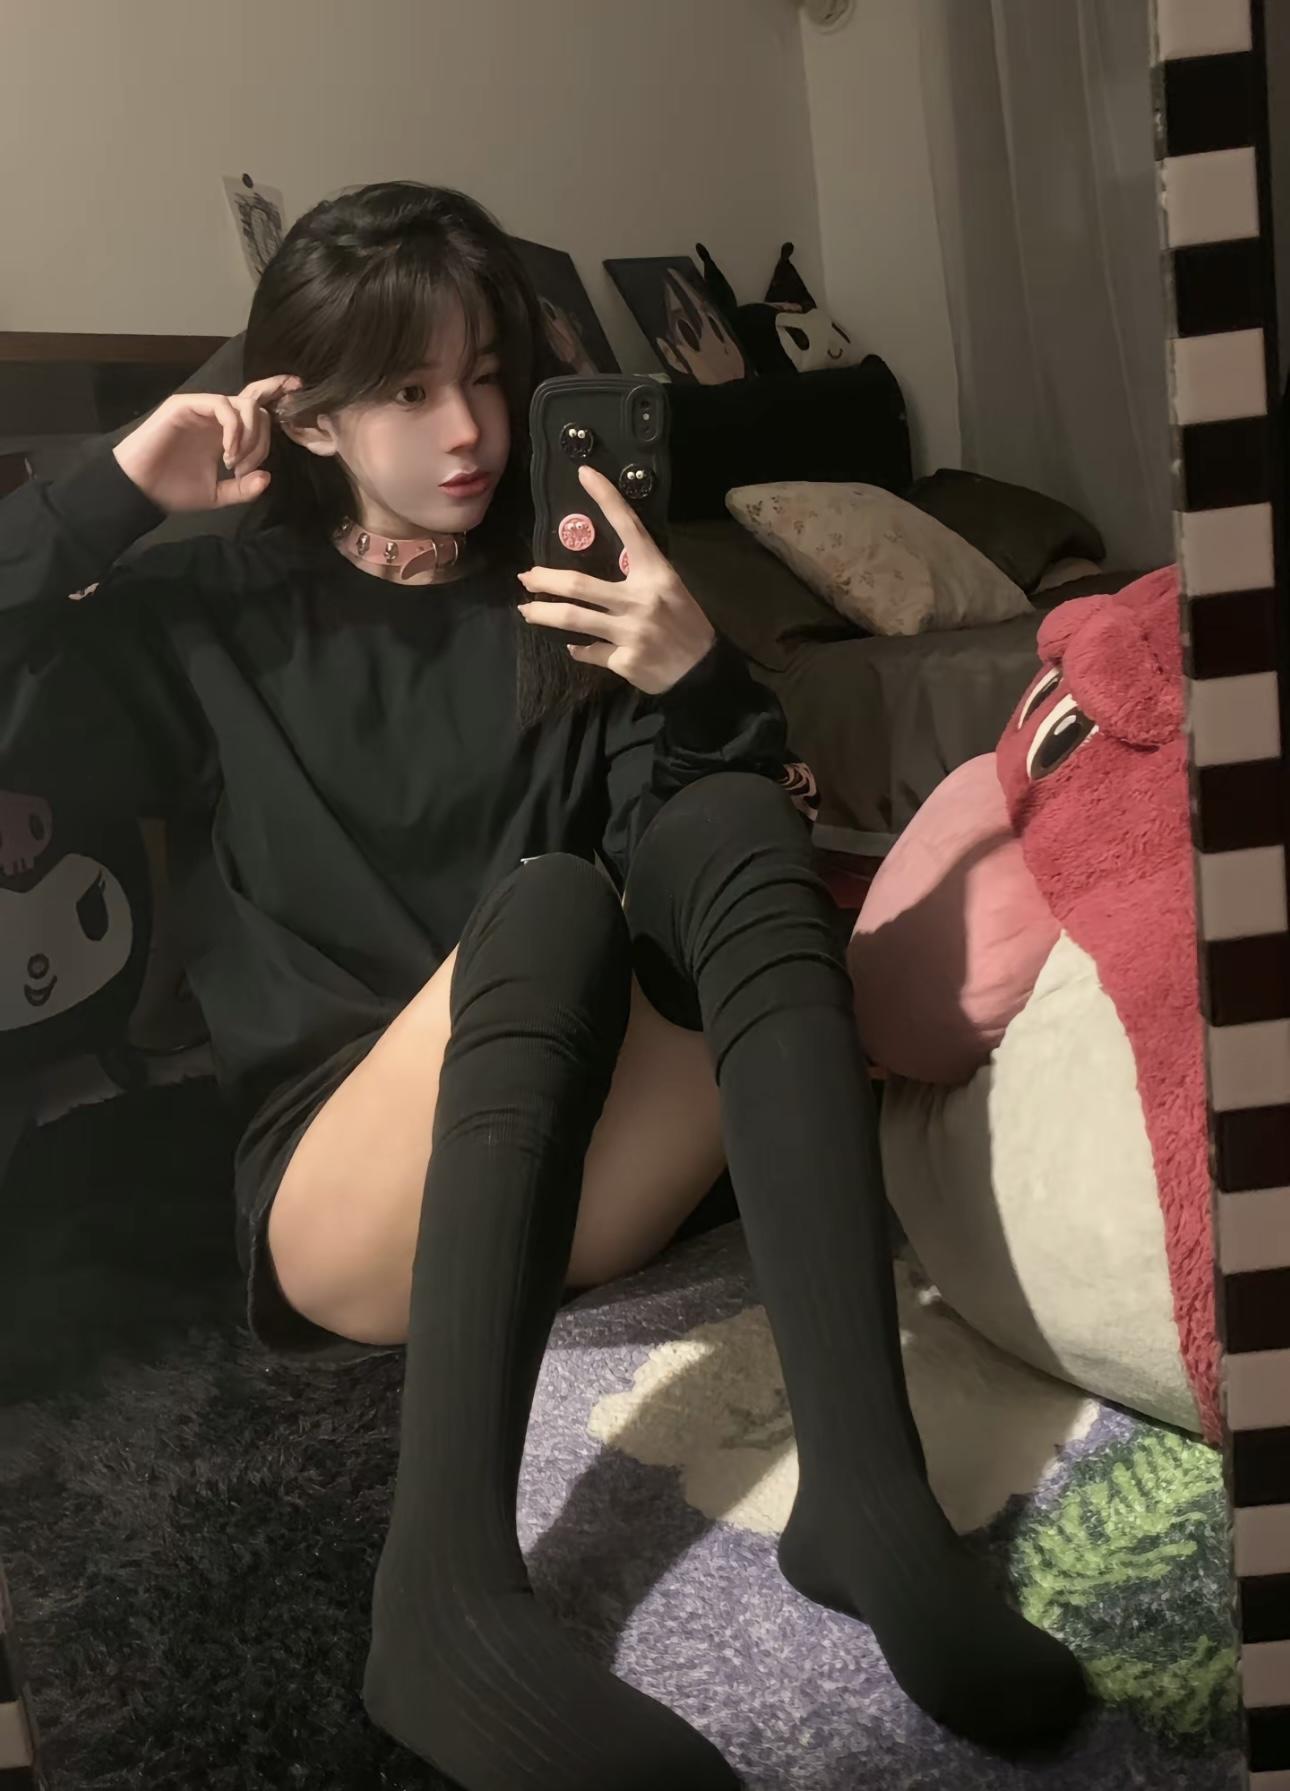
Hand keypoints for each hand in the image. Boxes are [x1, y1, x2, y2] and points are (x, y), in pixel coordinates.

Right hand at [112, 373, 301, 513]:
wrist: (140, 490)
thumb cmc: (173, 489)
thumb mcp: (217, 495)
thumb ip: (243, 488)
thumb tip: (267, 477)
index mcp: (225, 432)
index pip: (256, 407)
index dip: (277, 396)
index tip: (298, 389)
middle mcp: (216, 416)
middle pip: (256, 406)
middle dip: (262, 439)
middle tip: (246, 467)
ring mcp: (201, 407)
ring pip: (243, 404)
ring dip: (249, 436)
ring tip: (235, 463)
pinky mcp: (185, 405)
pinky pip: (221, 406)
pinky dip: (233, 429)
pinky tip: (228, 453)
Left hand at [517, 464, 715, 694]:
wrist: (703, 671)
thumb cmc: (685, 624)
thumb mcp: (669, 589)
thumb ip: (637, 578)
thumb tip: (595, 581)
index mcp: (655, 574)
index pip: (629, 528)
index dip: (607, 498)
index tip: (585, 474)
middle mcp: (640, 599)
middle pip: (579, 584)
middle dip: (545, 580)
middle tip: (526, 577)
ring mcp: (631, 632)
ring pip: (574, 619)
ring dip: (544, 614)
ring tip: (527, 610)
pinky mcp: (624, 661)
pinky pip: (589, 651)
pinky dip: (577, 648)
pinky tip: (573, 646)